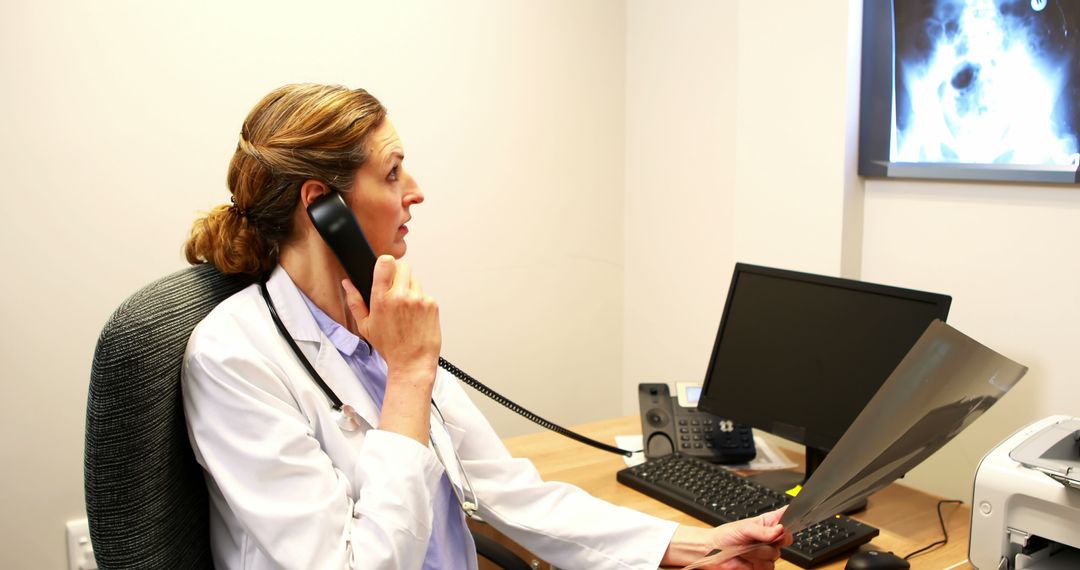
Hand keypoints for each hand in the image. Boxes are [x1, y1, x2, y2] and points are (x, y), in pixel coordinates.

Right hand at [342, 255, 440, 442]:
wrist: (412, 362)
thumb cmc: (389, 346)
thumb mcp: (365, 326)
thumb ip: (355, 301)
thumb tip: (347, 283)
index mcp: (381, 298)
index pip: (386, 262)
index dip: (386, 263)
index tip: (385, 270)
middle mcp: (401, 296)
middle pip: (403, 267)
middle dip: (399, 275)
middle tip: (396, 291)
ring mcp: (418, 299)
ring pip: (415, 281)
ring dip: (410, 289)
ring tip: (405, 309)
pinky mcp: (431, 304)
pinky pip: (425, 294)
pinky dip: (421, 302)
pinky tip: (415, 317)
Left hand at [661, 507, 791, 569]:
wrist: (713, 553)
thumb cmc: (725, 536)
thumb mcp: (744, 528)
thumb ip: (763, 530)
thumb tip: (780, 529)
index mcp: (766, 524)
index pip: (786, 519)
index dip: (789, 521)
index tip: (785, 525)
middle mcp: (769, 539)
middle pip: (784, 541)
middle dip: (769, 541)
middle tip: (754, 540)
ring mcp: (766, 554)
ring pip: (775, 556)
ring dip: (758, 554)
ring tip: (745, 550)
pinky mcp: (761, 567)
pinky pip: (768, 568)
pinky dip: (755, 565)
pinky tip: (746, 560)